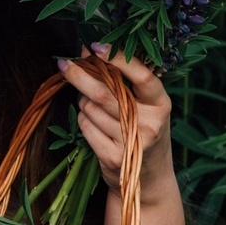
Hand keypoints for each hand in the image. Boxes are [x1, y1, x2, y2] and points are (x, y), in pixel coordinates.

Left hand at [58, 47, 176, 203]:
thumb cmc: (144, 131)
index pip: (142, 76)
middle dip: (80, 75)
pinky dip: (82, 119)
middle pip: (106, 93)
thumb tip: (89, 53)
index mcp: (161, 104)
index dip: (118, 59)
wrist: (150, 178)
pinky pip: (85, 127)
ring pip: (91, 109)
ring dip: (83, 101)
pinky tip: (92, 122)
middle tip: (64, 64)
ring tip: (92, 105)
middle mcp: (150, 123)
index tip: (95, 46)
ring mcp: (131, 142)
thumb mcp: (147, 107)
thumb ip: (126, 83)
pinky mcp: (113, 157)